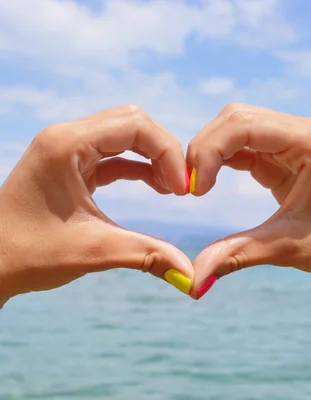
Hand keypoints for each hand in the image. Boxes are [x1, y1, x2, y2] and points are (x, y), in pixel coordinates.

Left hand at [0, 105, 193, 305]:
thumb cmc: (27, 254)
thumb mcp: (93, 251)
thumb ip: (148, 255)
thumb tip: (193, 277)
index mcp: (66, 145)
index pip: (134, 126)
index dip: (167, 153)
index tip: (181, 191)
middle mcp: (65, 138)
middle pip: (131, 122)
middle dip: (162, 151)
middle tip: (179, 187)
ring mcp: (65, 149)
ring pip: (123, 135)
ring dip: (151, 157)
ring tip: (171, 189)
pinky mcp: (68, 166)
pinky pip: (111, 155)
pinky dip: (136, 167)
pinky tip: (155, 187)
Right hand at [187, 104, 310, 298]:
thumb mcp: (287, 247)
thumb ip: (239, 254)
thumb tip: (194, 278)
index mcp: (309, 142)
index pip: (244, 125)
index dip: (210, 150)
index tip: (195, 190)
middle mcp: (299, 131)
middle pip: (235, 118)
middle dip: (205, 148)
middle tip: (188, 187)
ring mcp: (290, 139)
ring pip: (235, 126)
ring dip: (210, 151)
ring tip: (197, 186)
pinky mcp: (280, 153)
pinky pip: (241, 144)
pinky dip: (220, 159)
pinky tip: (208, 182)